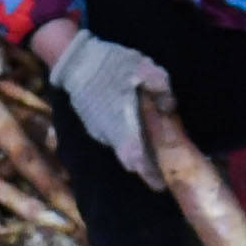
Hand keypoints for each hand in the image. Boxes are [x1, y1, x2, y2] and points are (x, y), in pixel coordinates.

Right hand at [43, 28, 164, 183]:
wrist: (75, 59)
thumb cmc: (110, 64)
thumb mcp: (142, 67)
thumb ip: (161, 87)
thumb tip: (170, 107)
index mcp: (122, 126)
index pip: (137, 161)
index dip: (150, 175)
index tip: (162, 185)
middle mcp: (109, 135)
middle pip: (130, 159)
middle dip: (145, 164)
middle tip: (161, 164)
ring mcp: (97, 130)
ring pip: (120, 148)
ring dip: (135, 148)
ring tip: (151, 143)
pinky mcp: (90, 123)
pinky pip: (112, 137)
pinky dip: (124, 137)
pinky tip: (132, 123)